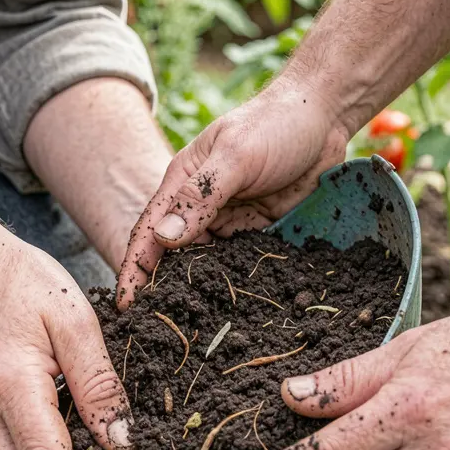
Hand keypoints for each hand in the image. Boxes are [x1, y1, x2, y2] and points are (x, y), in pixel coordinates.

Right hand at [116, 82, 349, 307]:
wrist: (325, 116)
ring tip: (191, 330)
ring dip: (196, 293)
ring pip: (204, 265)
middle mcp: (199, 207)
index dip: (133, 271)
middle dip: (161, 291)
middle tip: (155, 332)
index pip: (147, 235)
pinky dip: (232, 285)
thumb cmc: (274, 124)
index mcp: (180, 185)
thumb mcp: (235, 157)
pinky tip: (231, 311)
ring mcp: (228, 221)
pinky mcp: (256, 231)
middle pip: (171, 257)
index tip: (125, 307)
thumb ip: (199, 197)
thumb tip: (164, 241)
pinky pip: (238, 263)